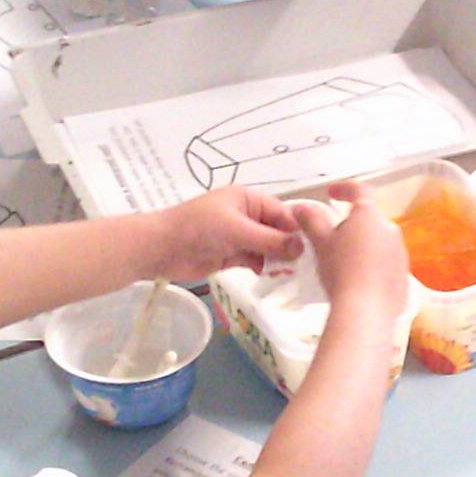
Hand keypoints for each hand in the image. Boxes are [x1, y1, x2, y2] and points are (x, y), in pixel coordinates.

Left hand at [150, 187, 303, 279]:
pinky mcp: (231, 256)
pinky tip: (272, 276)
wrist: (162, 248)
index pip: (282, 213)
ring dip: (277, 259)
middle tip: (306, 265)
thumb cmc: (199, 229)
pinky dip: (264, 268)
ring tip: (290, 273)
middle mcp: (246, 216)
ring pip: (268, 248)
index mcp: (248, 200)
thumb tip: (301, 248)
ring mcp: (239, 237)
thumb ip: (271, 240)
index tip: (313, 248)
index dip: (296, 230)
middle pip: (277, 231)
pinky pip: (255, 261)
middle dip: (289, 246)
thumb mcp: (238, 230)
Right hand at [294, 181, 409, 318]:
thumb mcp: (320, 243)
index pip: (359, 190)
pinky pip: (386, 265)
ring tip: (343, 266)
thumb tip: (301, 207)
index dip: (344, 188)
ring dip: (362, 247)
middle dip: (351, 226)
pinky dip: (372, 268)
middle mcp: (390, 230)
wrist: (366, 311)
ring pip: (378, 243)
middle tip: (331, 241)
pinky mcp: (403, 276)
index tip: (332, 193)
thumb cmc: (341, 272)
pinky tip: (357, 283)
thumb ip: (311, 221)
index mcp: (369, 216)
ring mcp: (400, 254)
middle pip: (369, 220)